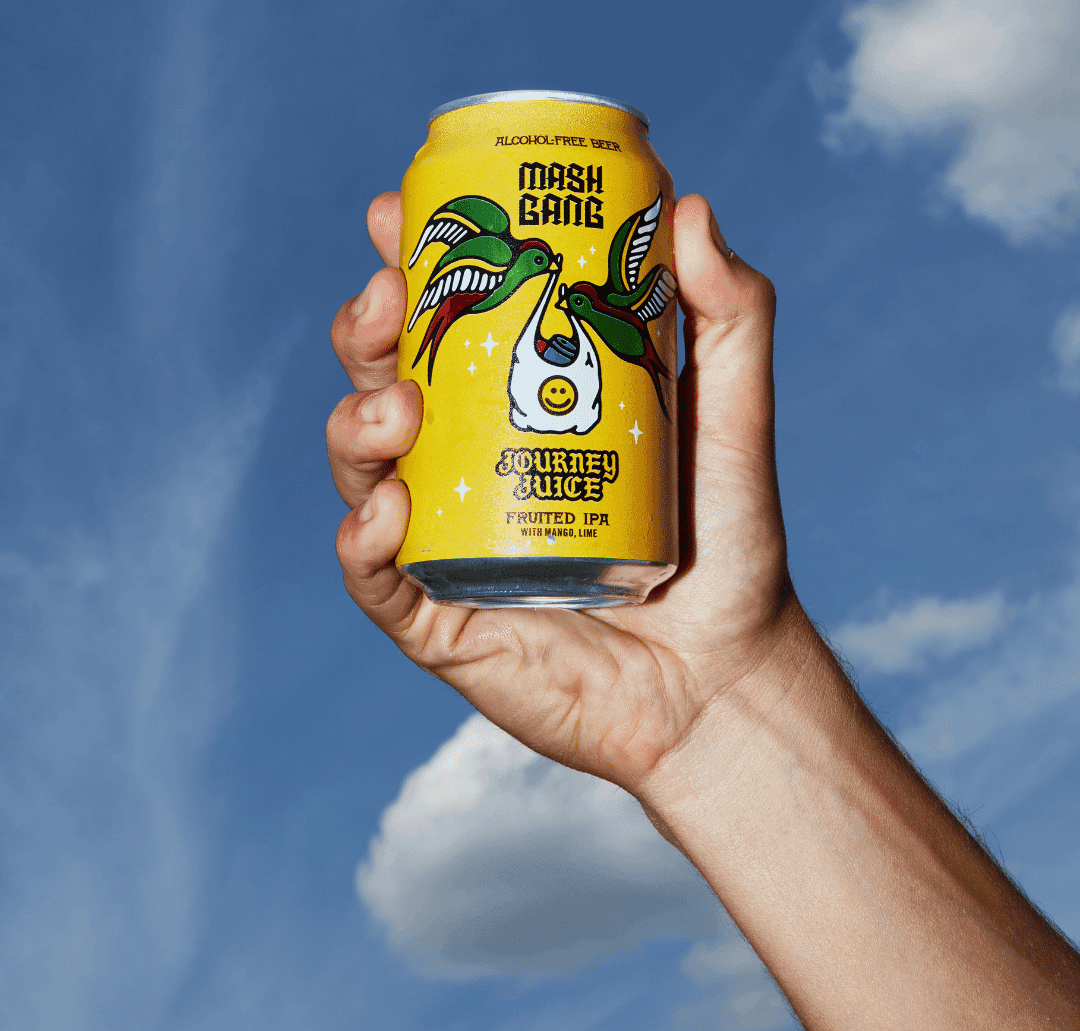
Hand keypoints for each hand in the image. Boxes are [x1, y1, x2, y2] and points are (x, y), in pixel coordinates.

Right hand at [328, 191, 798, 795]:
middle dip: (366, 333)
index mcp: (517, 415)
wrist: (722, 675)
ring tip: (400, 409)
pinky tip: (389, 509)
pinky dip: (363, 538)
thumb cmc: (725, 548)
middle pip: (385, 386)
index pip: (444, 330)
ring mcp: (446, 545)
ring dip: (356, 425)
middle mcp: (470, 472)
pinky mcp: (438, 619)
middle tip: (391, 298)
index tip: (399, 216)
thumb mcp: (731, 419)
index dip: (408, 271)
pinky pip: (373, 576)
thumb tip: (693, 207)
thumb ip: (729, 316)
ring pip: (363, 471)